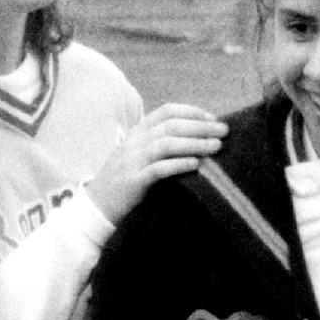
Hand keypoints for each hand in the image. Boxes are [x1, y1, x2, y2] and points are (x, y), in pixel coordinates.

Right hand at [84, 103, 226, 222]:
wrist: (95, 208)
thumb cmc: (123, 183)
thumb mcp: (138, 157)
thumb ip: (159, 145)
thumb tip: (197, 139)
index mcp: (136, 133)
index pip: (166, 111)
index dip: (192, 112)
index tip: (214, 119)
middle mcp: (133, 143)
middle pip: (170, 126)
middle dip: (200, 126)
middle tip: (224, 131)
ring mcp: (131, 162)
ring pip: (165, 144)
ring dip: (194, 143)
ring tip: (216, 146)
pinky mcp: (132, 182)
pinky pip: (157, 169)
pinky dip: (178, 164)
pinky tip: (196, 165)